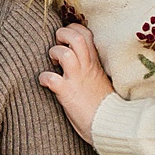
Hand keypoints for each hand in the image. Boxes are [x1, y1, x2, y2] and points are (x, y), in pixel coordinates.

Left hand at [40, 21, 114, 139]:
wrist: (110, 125)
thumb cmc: (104, 105)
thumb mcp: (100, 79)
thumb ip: (90, 67)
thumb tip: (78, 59)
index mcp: (94, 63)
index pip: (86, 33)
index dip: (72, 30)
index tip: (66, 39)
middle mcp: (86, 67)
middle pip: (76, 37)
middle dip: (62, 34)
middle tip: (57, 45)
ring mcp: (77, 79)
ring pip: (64, 54)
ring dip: (53, 54)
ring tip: (53, 63)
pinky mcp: (68, 94)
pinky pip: (51, 79)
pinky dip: (44, 78)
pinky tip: (45, 82)